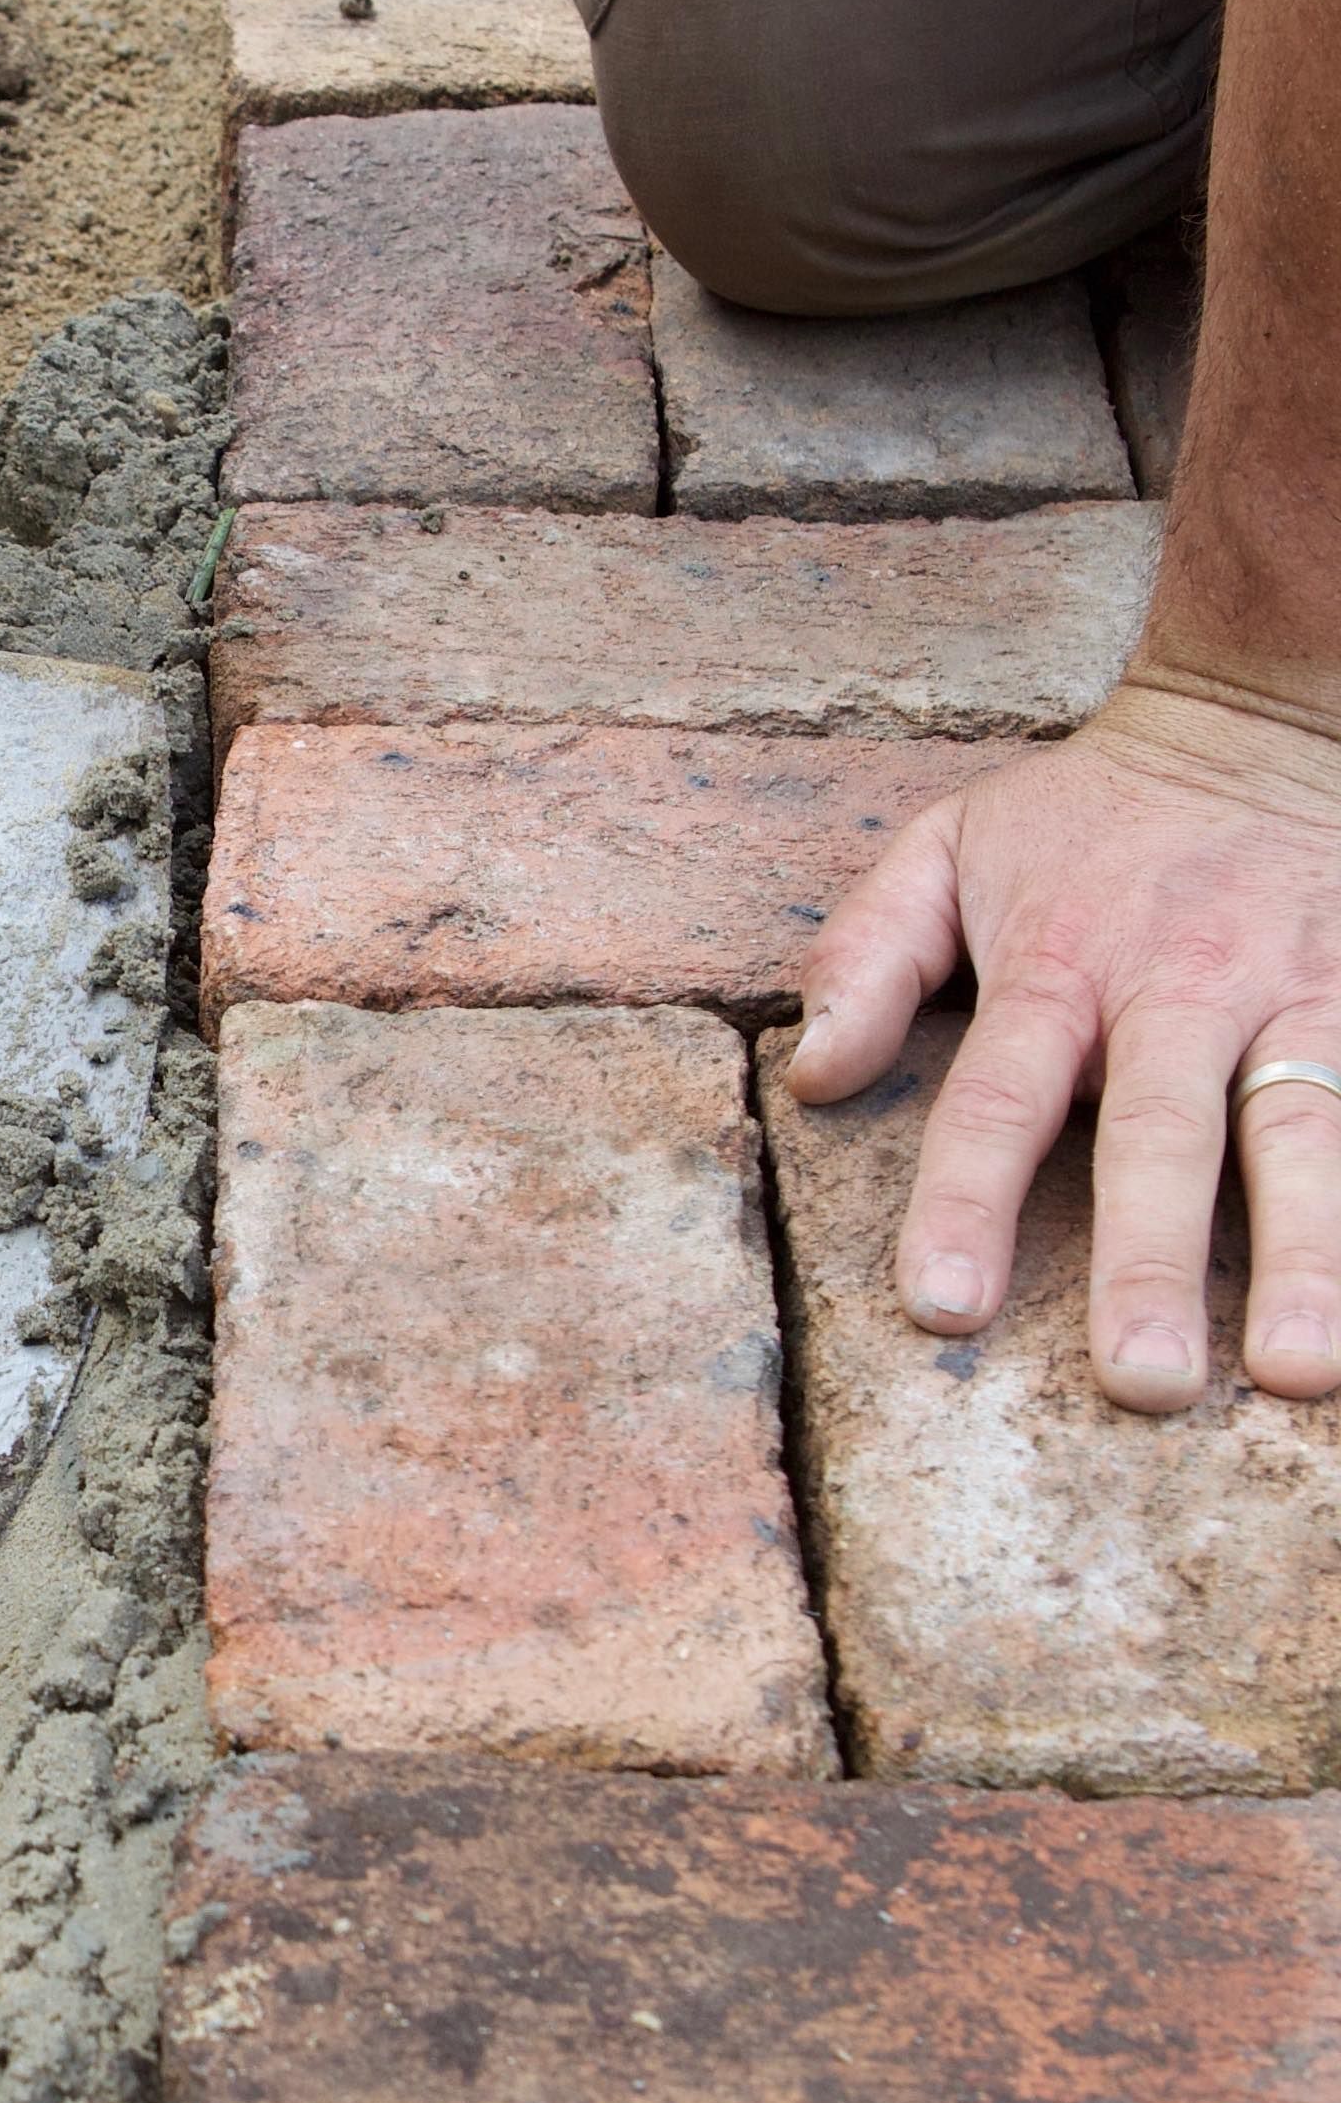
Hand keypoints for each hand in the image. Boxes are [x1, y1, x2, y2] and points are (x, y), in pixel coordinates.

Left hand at [787, 683, 1340, 1410]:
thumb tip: (812, 1079)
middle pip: (1162, 1139)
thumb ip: (865, 959)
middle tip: (1144, 1385)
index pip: (998, 1102)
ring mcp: (1300, 994)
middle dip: (1151, 1265)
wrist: (1262, 717)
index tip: (948, 1310)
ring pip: (1309, 1134)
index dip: (966, 1205)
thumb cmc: (1081, 819)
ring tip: (1303, 1375)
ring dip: (1311, 1257)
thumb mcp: (943, 848)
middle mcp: (1182, 990)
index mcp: (1059, 966)